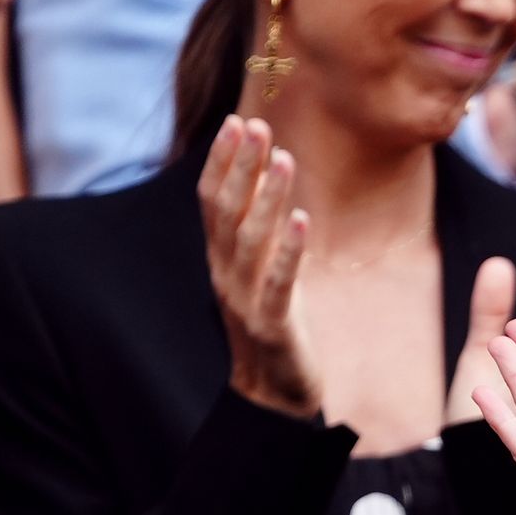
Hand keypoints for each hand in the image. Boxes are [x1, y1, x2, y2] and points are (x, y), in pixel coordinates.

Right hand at [198, 115, 318, 418]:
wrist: (272, 392)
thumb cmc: (271, 324)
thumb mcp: (260, 271)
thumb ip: (258, 233)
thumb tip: (267, 184)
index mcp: (221, 260)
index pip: (213, 202)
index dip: (223, 162)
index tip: (237, 122)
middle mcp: (226, 274)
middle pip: (228, 211)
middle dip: (241, 166)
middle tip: (256, 124)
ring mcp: (246, 298)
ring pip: (252, 239)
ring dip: (268, 196)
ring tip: (284, 158)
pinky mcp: (272, 323)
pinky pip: (280, 281)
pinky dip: (290, 249)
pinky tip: (302, 219)